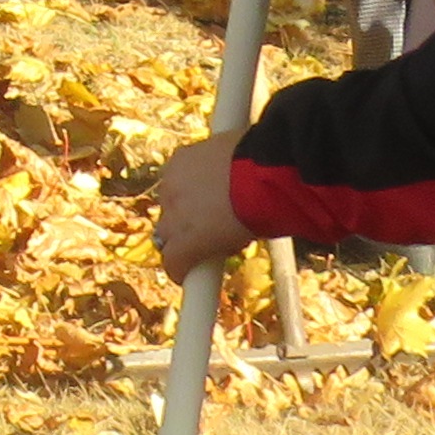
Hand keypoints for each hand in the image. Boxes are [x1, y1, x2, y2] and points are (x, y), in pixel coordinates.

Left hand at [154, 135, 263, 280]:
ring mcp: (175, 215)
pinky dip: (181, 271)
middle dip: (187, 223)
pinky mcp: (185, 243)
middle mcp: (171, 185)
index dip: (196, 202)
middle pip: (170, 212)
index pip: (179, 187)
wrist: (266, 176)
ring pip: (167, 237)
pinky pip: (175, 263)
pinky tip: (188, 278)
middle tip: (213, 232)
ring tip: (204, 256)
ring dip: (183, 245)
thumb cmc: (267, 161)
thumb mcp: (241, 156)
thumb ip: (233, 168)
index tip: (210, 210)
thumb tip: (250, 177)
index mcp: (183, 161)